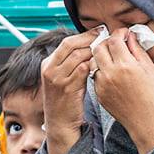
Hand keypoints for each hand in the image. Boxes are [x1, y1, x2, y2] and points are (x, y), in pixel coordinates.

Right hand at [40, 33, 94, 153]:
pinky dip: (93, 65)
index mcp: (47, 64)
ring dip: (93, 51)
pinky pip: (83, 70)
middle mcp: (50, 69)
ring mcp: (57, 79)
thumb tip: (89, 44)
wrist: (60, 122)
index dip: (84, 35)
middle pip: (71, 46)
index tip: (99, 31)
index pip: (67, 42)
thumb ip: (71, 62)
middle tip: (105, 35)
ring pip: (78, 56)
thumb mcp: (63, 77)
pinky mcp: (67, 88)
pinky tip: (102, 64)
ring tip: (106, 50)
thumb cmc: (66, 99)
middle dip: (89, 38)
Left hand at [90, 27, 153, 153]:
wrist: (147, 123)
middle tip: (116, 44)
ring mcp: (102, 85)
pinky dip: (101, 70)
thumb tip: (130, 36)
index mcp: (125, 65)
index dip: (119, 33)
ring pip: (93, 61)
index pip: (114, 40)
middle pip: (99, 48)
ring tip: (113, 58)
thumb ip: (137, 50)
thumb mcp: (150, 69)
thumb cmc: (153, 97)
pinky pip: (95, 76)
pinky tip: (112, 73)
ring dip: (101, 56)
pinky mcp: (99, 94)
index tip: (124, 34)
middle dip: (106, 42)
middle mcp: (110, 74)